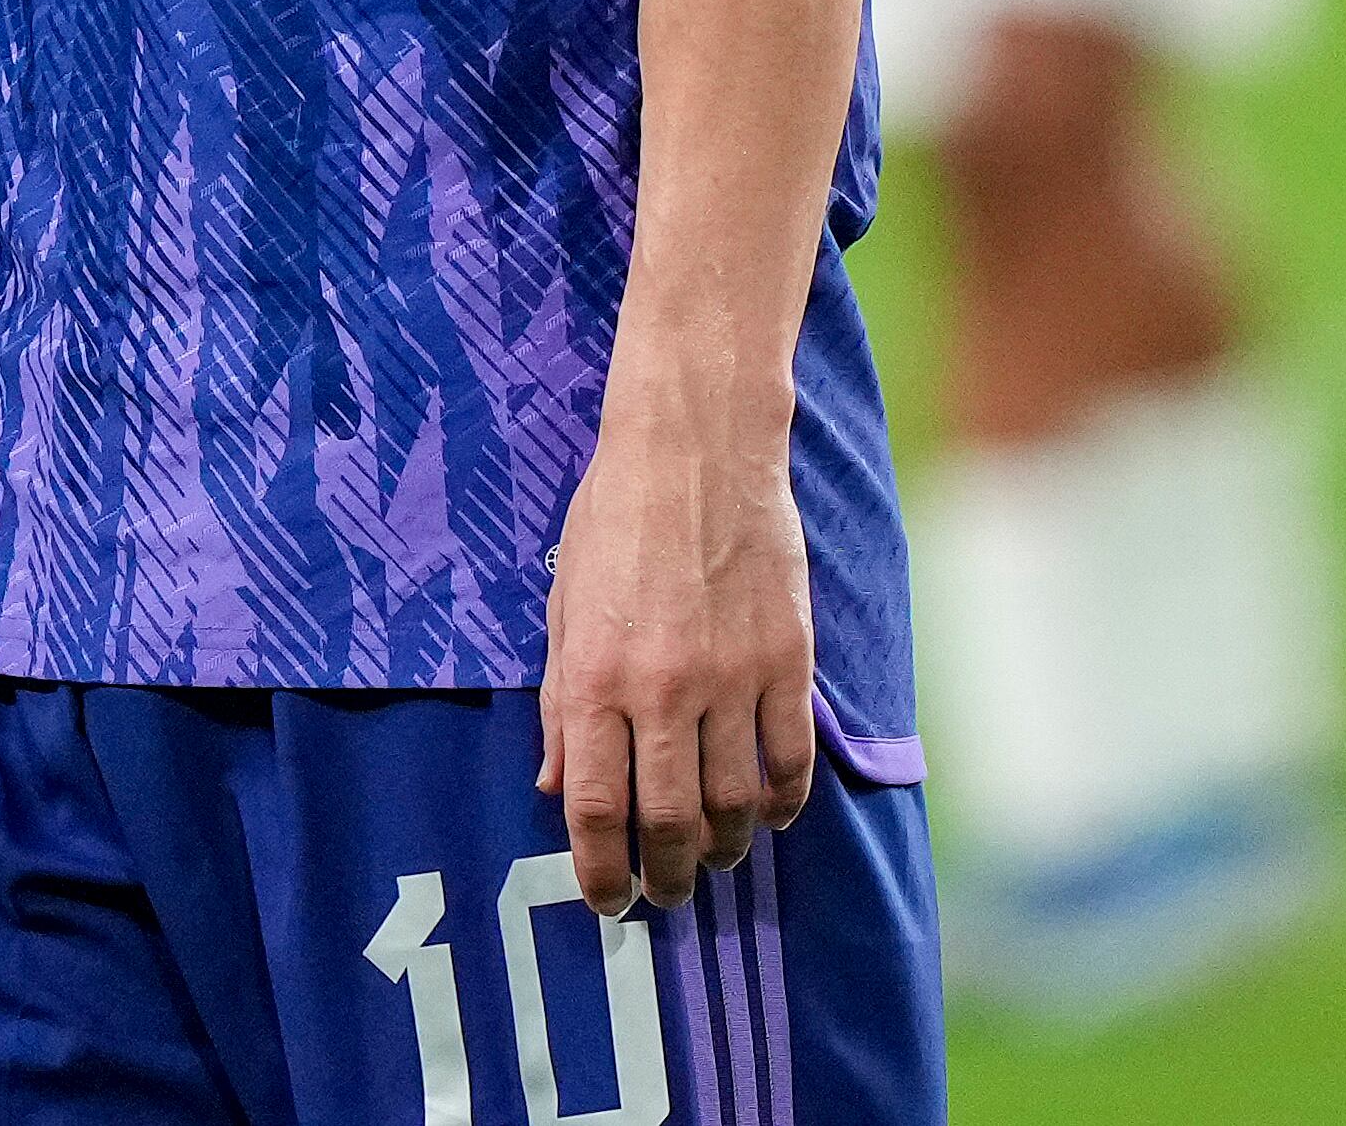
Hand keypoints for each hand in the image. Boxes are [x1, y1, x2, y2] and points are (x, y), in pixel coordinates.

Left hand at [538, 391, 817, 916]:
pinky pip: (791, 760)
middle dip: (668, 877)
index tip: (608, 898)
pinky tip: (769, 815)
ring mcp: (734, 677)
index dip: (600, 870)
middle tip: (667, 895)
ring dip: (727, 849)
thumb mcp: (564, 607)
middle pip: (671, 822)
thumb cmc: (615, 519)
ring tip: (716, 857)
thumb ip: (562, 704)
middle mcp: (665, 687)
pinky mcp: (789, 660)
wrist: (696, 446)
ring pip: (737, 804)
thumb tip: (554, 787)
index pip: (596, 808)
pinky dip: (782, 804)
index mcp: (598, 675)